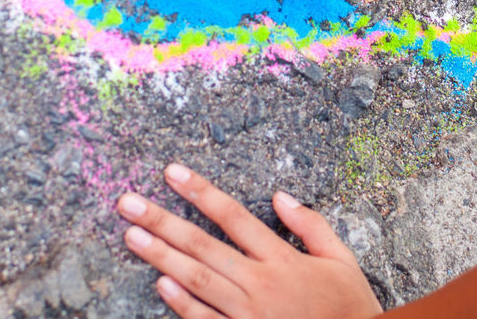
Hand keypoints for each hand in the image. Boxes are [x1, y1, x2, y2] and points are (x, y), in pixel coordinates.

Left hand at [117, 164, 382, 318]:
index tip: (172, 172)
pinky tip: (160, 284)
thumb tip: (280, 196)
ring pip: (197, 280)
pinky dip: (182, 303)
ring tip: (131, 236)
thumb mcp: (342, 260)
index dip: (201, 191)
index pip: (233, 216)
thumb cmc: (349, 307)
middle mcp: (260, 284)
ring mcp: (248, 314)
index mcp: (283, 259)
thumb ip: (312, 225)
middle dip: (161, 221)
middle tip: (127, 203)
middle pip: (203, 246)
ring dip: (161, 257)